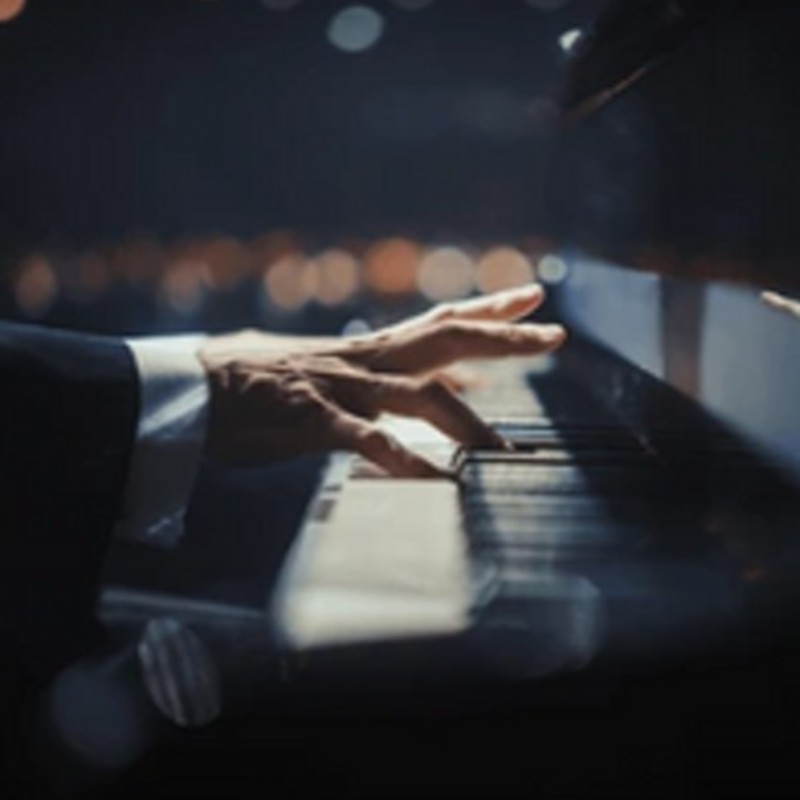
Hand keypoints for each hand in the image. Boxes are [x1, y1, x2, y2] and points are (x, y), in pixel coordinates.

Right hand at [198, 285, 565, 475]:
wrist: (191, 387)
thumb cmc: (253, 382)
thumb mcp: (318, 367)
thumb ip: (363, 375)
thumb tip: (393, 379)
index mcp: (366, 348)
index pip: (440, 318)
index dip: (488, 306)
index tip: (530, 295)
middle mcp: (363, 359)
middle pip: (446, 338)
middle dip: (502, 337)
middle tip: (552, 335)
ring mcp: (340, 387)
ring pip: (420, 394)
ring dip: (468, 424)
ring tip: (507, 453)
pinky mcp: (312, 419)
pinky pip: (366, 440)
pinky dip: (403, 460)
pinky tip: (434, 482)